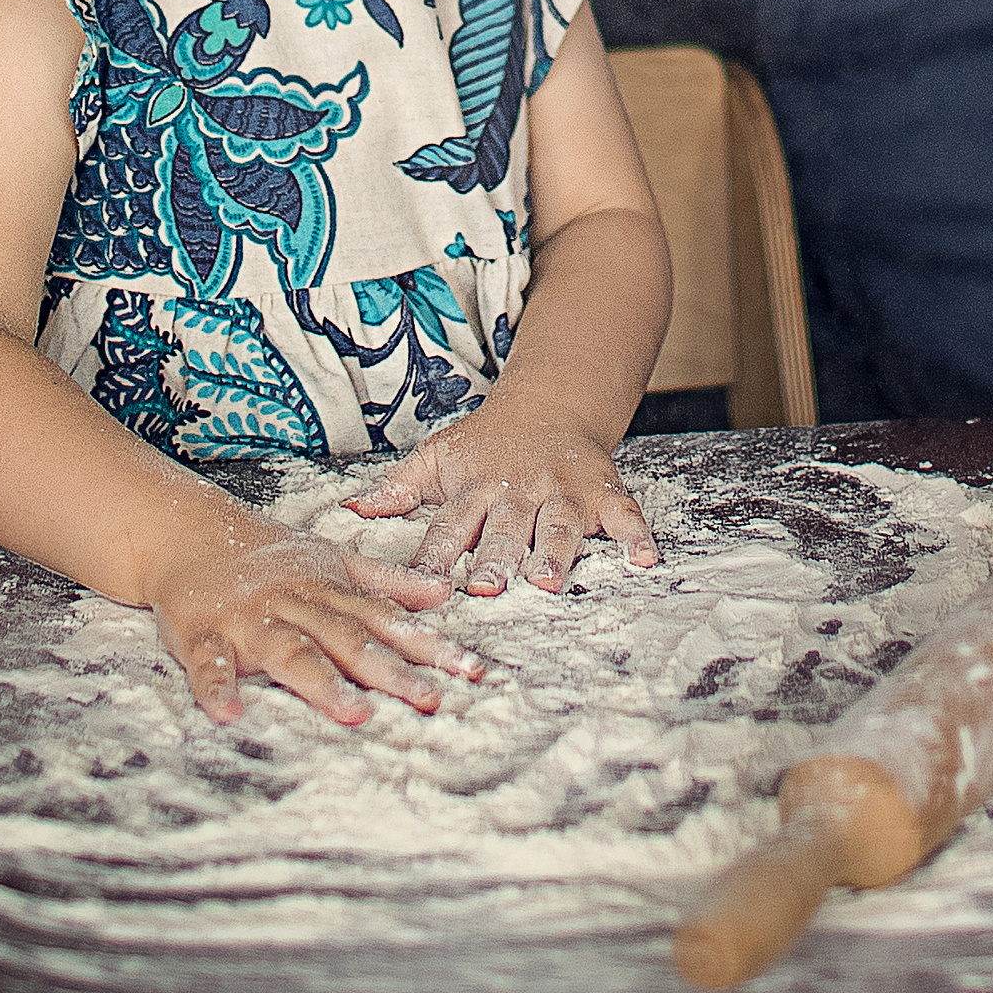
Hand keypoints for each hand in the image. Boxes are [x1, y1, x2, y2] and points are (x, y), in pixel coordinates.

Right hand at [145, 515, 486, 728]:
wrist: (190, 532)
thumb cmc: (267, 556)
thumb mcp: (331, 561)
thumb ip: (385, 582)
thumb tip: (443, 593)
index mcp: (327, 589)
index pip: (384, 619)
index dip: (427, 644)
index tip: (468, 670)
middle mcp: (294, 603)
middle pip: (346, 638)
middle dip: (389, 670)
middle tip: (430, 700)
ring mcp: (249, 619)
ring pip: (289, 650)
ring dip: (320, 682)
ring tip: (352, 715)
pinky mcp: (202, 634)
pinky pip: (209, 663)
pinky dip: (216, 687)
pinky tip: (229, 714)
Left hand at [345, 404, 659, 594]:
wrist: (549, 404)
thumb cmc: (486, 446)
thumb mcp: (438, 459)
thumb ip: (397, 488)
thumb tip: (348, 512)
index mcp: (473, 487)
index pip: (448, 524)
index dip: (434, 554)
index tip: (419, 584)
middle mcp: (517, 490)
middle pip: (503, 528)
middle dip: (494, 559)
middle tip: (485, 587)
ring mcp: (561, 491)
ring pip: (557, 524)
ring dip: (554, 552)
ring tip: (547, 580)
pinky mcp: (601, 490)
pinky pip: (624, 514)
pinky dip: (635, 535)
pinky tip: (644, 560)